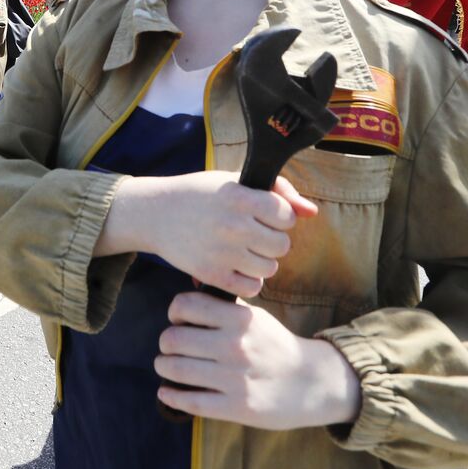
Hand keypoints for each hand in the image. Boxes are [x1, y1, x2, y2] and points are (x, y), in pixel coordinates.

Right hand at [100, 173, 317, 299]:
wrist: (155, 213)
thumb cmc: (201, 194)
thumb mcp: (235, 181)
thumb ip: (279, 191)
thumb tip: (312, 212)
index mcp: (240, 197)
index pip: (286, 216)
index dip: (279, 216)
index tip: (263, 215)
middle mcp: (233, 224)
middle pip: (282, 246)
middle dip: (272, 241)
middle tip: (253, 234)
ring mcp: (222, 252)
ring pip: (269, 268)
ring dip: (261, 261)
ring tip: (242, 250)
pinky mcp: (211, 274)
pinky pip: (251, 287)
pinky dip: (247, 280)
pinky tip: (235, 266)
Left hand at [154, 293, 360, 427]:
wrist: (311, 383)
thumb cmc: (276, 346)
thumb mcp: (256, 317)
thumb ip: (226, 303)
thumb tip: (192, 281)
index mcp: (240, 319)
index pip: (186, 306)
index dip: (174, 312)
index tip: (177, 320)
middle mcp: (235, 346)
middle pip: (173, 339)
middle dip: (165, 343)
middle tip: (169, 347)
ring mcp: (235, 378)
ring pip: (176, 369)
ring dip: (164, 367)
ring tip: (166, 366)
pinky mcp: (236, 407)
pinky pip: (190, 401)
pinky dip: (171, 396)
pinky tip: (166, 392)